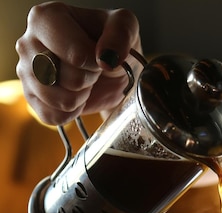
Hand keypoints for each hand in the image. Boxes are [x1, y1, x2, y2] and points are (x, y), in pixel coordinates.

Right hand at [15, 2, 141, 124]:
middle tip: (89, 68)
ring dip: (80, 98)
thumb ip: (120, 33)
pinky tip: (74, 96)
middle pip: (68, 79)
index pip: (77, 56)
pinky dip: (70, 113)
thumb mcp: (125, 26)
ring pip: (60, 102)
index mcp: (46, 18)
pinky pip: (53, 117)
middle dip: (88, 80)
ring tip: (82, 82)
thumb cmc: (111, 42)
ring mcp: (26, 73)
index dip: (95, 63)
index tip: (97, 55)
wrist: (107, 69)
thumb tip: (106, 58)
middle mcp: (28, 43)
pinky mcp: (31, 99)